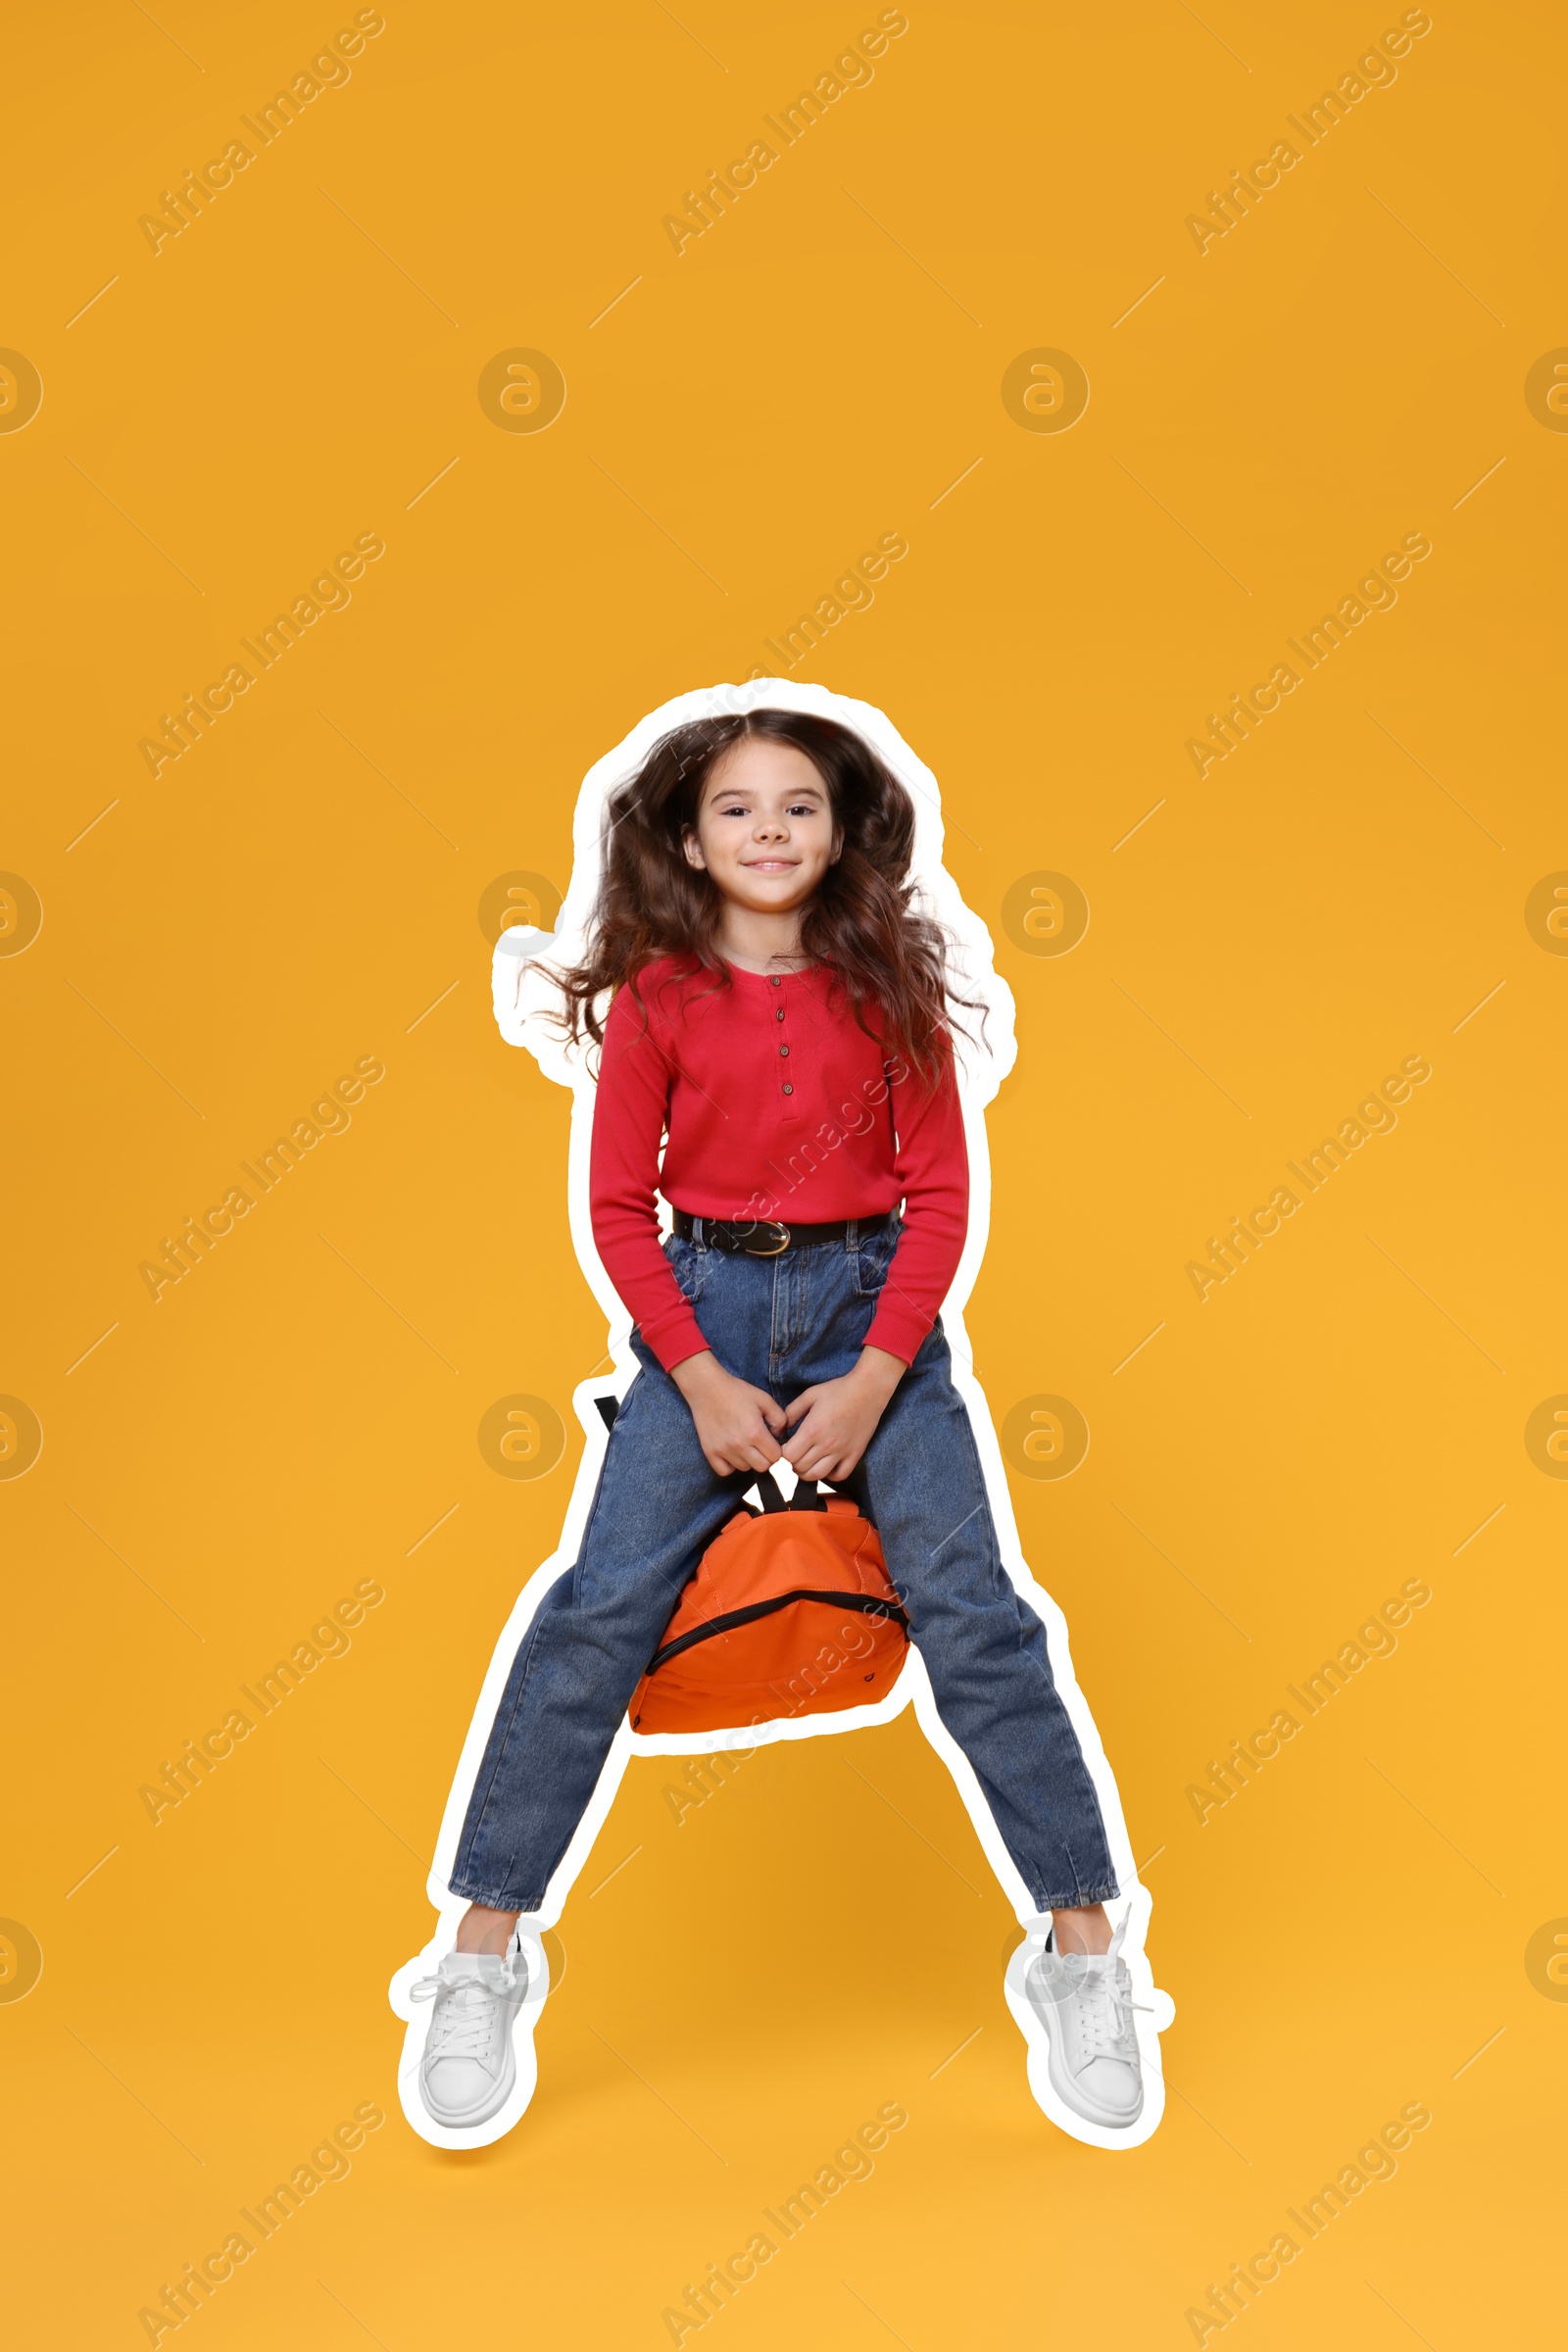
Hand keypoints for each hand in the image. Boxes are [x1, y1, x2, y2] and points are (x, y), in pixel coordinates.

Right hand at [670, 1350, 786, 1476]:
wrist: (707, 1388)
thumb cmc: (736, 1392)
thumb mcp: (765, 1399)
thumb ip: (780, 1418)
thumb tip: (780, 1436)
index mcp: (755, 1432)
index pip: (775, 1456)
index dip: (777, 1449)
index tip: (771, 1441)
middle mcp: (740, 1445)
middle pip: (762, 1467)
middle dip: (765, 1457)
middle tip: (760, 1444)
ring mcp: (723, 1450)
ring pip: (745, 1468)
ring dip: (748, 1460)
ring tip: (744, 1443)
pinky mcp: (710, 1452)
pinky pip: (724, 1471)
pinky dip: (730, 1465)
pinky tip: (732, 1452)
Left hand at [781, 1348, 904, 1481]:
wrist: (868, 1390)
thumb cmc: (839, 1390)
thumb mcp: (809, 1395)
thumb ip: (791, 1412)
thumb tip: (781, 1429)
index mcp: (812, 1429)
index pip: (789, 1455)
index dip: (784, 1452)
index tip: (787, 1445)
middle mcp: (826, 1444)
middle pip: (801, 1468)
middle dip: (794, 1462)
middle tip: (796, 1453)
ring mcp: (842, 1451)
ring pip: (818, 1475)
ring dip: (808, 1472)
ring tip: (807, 1462)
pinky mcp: (855, 1453)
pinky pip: (841, 1475)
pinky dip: (831, 1475)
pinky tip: (826, 1465)